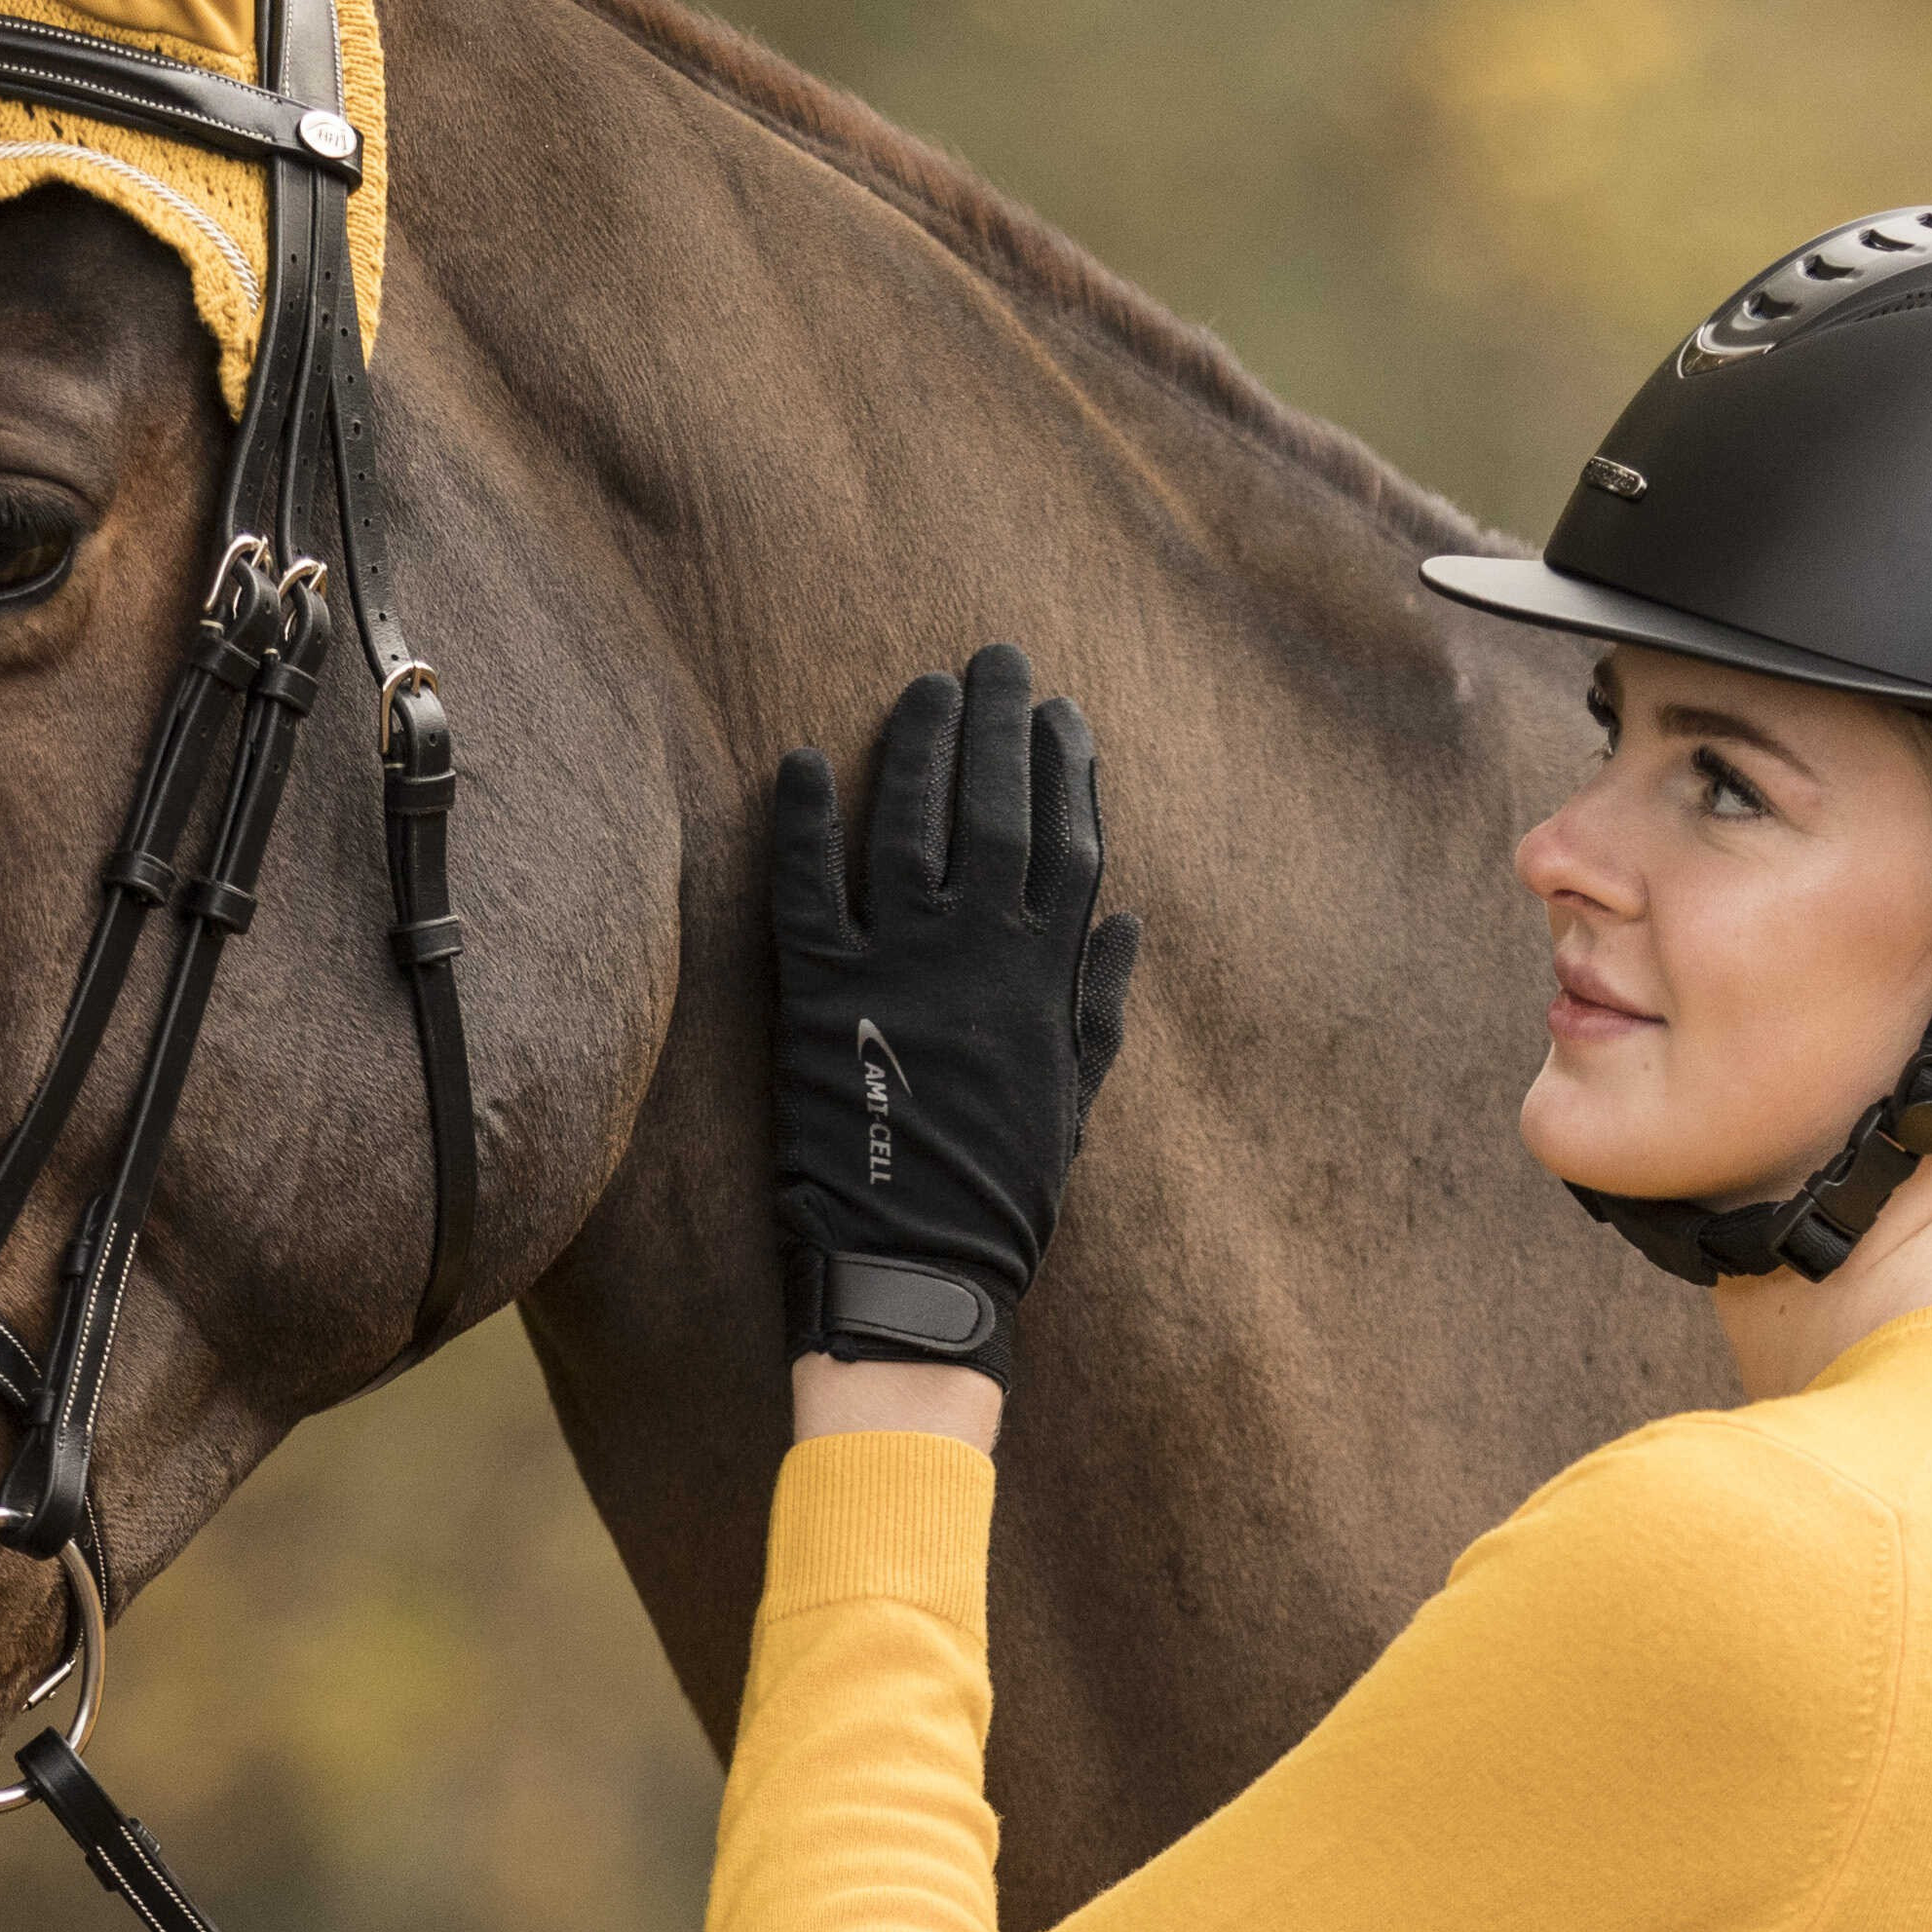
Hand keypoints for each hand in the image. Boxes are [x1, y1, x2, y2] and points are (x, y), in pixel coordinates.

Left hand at [767, 645, 1141, 1380]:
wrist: (916, 1272)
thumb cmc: (1000, 1199)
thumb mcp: (1075, 1102)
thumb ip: (1096, 1006)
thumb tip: (1126, 923)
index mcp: (1045, 983)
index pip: (1069, 847)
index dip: (1067, 772)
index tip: (1062, 713)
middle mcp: (979, 958)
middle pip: (997, 813)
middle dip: (1000, 727)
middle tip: (994, 659)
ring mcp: (900, 970)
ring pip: (914, 827)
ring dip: (920, 748)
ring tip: (924, 689)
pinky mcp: (819, 996)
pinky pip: (809, 888)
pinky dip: (806, 821)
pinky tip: (805, 760)